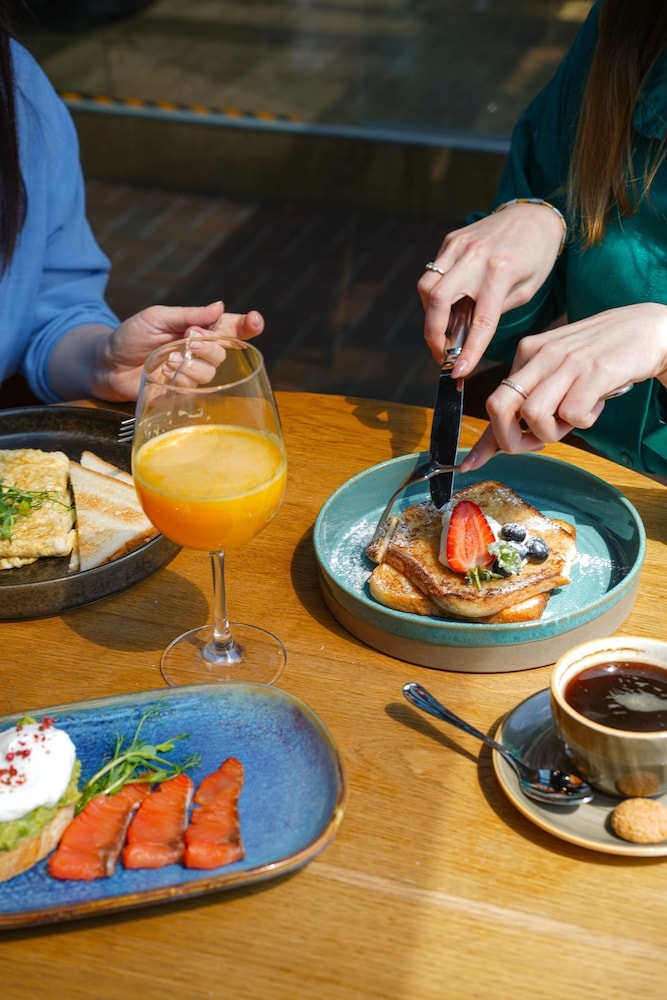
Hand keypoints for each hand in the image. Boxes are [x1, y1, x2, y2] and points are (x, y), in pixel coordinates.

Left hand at [100, 301, 263, 399]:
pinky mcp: (181, 393)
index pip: (230, 328)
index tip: (255, 321)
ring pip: (210, 370)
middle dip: (206, 344)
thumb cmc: (130, 337)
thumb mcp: (156, 317)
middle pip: (223, 351)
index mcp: (197, 330)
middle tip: (187, 337)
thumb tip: (219, 306)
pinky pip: (194, 387)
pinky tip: (164, 371)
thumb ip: (188, 314)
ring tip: (167, 357)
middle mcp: (199, 352)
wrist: (107, 364)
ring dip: (191, 362)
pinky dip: (180, 377)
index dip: (247, 325)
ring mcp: (191, 374)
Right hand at [417, 203, 563, 372]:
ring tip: (445, 329)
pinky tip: (449, 305)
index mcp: (500, 272)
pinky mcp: (451, 240)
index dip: (468, 351)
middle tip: (442, 353)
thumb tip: (466, 336)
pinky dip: (435, 295)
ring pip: (426, 286)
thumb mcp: (527, 290)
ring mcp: (459, 245)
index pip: (479, 321)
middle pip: (436, 300)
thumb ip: (496, 312)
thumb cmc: (536, 255)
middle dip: (433, 334)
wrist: (534, 214)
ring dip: (430, 315)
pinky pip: (433, 273)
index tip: (458, 373)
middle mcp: (475, 256)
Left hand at [459, 303, 666, 471]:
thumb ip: (534, 397)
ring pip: (533, 415)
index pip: (495, 398)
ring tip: (575, 417)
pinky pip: (572, 415)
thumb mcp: (560, 369)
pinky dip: (584, 422)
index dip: (484, 440)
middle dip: (511, 440)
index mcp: (529, 352)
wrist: (649, 328)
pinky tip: (596, 404)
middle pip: (500, 407)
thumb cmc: (603, 355)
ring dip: (553, 432)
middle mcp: (541, 354)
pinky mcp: (593, 372)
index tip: (471, 464)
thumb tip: (502, 441)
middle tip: (537, 444)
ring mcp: (566, 362)